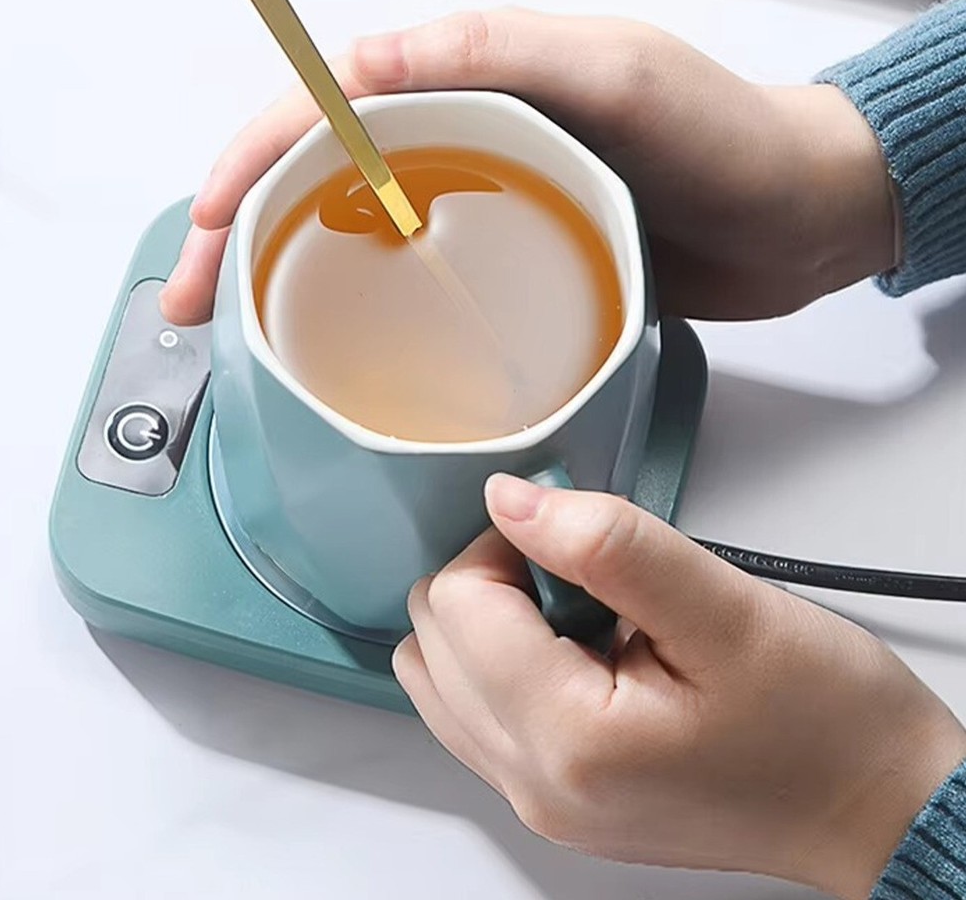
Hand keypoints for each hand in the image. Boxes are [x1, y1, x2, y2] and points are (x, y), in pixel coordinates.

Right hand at [159, 9, 894, 324]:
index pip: (329, 111)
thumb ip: (496, 56)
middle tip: (199, 307)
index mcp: (472, 85)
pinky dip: (366, 321)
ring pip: (358, 241)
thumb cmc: (724, 137)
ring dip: (288, 284)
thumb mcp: (615, 73)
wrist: (794, 220)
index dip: (254, 163)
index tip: (212, 228)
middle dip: (243, 237)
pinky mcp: (511, 270)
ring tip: (241, 342)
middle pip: (321, 182)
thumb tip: (361, 66)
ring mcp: (484, 212)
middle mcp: (465, 144)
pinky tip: (338, 359)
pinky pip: (420, 291)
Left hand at [394, 475, 965, 899]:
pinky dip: (501, 661)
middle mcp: (534, 785)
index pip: (457, 605)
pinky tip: (577, 647)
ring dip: (488, 623)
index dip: (505, 545)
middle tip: (581, 573)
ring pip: (439, 679)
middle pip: (433, 641)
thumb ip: (607, 545)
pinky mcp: (554, 798)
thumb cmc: (823, 718)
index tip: (573, 537)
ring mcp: (539, 801)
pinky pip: (474, 712)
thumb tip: (511, 500)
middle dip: (491, 581)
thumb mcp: (723, 608)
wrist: (872, 806)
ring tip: (579, 611)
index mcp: (568, 741)